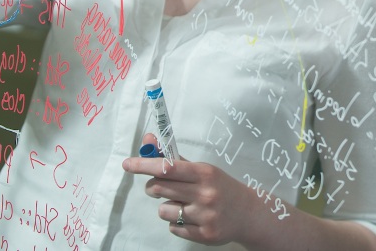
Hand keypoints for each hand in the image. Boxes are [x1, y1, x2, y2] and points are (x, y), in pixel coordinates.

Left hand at [122, 133, 268, 245]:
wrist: (248, 213)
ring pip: (163, 210)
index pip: (167, 167)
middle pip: (159, 188)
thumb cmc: (219, 186)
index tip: (127, 164)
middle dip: (153, 187)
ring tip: (183, 205)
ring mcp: (204, 216)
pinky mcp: (204, 235)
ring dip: (167, 207)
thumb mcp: (201, 169)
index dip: (144, 165)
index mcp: (204, 173)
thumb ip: (173, 158)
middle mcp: (205, 194)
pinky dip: (177, 222)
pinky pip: (173, 228)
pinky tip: (192, 218)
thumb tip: (147, 140)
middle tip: (159, 186)